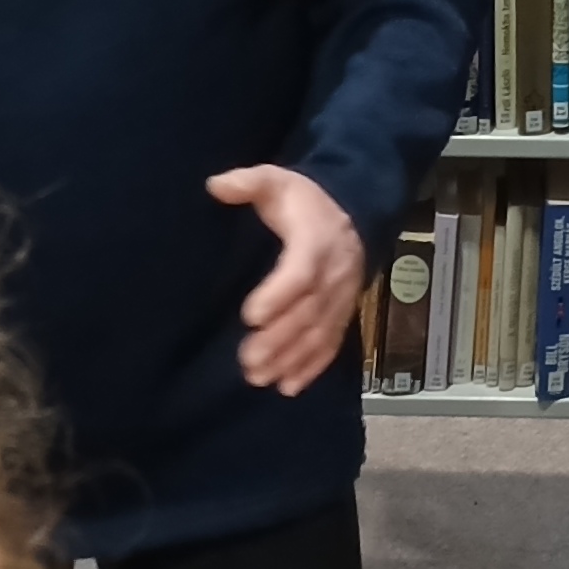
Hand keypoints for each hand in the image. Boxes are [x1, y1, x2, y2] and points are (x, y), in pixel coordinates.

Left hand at [208, 167, 364, 395]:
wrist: (353, 212)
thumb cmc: (304, 202)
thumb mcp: (277, 181)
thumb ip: (248, 182)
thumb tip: (214, 186)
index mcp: (316, 240)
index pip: (301, 272)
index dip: (278, 295)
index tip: (249, 316)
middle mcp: (334, 274)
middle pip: (308, 312)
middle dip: (279, 339)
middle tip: (247, 360)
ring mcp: (342, 298)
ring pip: (319, 334)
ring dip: (291, 359)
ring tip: (258, 377)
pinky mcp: (343, 314)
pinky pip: (331, 344)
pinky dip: (312, 367)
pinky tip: (288, 386)